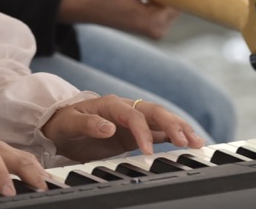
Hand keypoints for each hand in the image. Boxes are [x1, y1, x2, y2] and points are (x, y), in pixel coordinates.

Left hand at [42, 95, 204, 160]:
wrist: (58, 128)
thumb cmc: (63, 123)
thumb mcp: (70, 123)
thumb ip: (89, 123)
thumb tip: (109, 126)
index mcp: (110, 104)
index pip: (133, 115)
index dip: (143, 132)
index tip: (148, 152)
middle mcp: (125, 109)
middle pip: (154, 112)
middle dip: (173, 125)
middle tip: (188, 142)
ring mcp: (132, 120)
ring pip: (161, 120)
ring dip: (179, 129)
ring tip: (197, 141)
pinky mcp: (134, 133)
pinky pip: (158, 132)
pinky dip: (174, 136)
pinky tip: (187, 143)